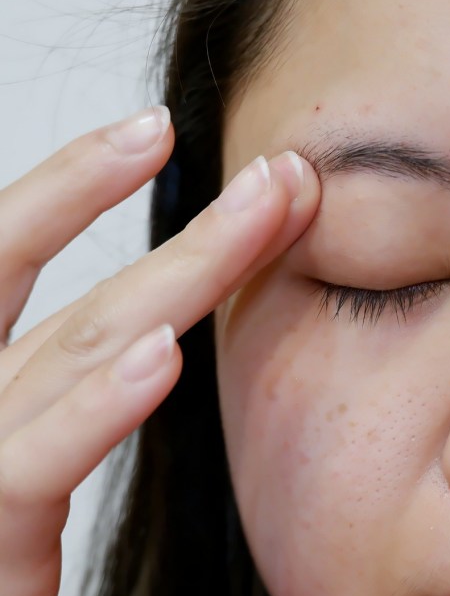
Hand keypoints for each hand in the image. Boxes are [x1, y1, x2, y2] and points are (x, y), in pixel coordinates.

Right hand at [0, 107, 320, 595]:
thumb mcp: (27, 445)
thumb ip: (73, 387)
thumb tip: (151, 327)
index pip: (15, 255)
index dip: (79, 184)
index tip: (159, 131)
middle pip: (79, 289)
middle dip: (186, 226)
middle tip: (278, 172)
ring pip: (76, 349)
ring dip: (181, 277)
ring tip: (259, 215)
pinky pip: (34, 463)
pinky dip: (98, 406)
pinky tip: (163, 353)